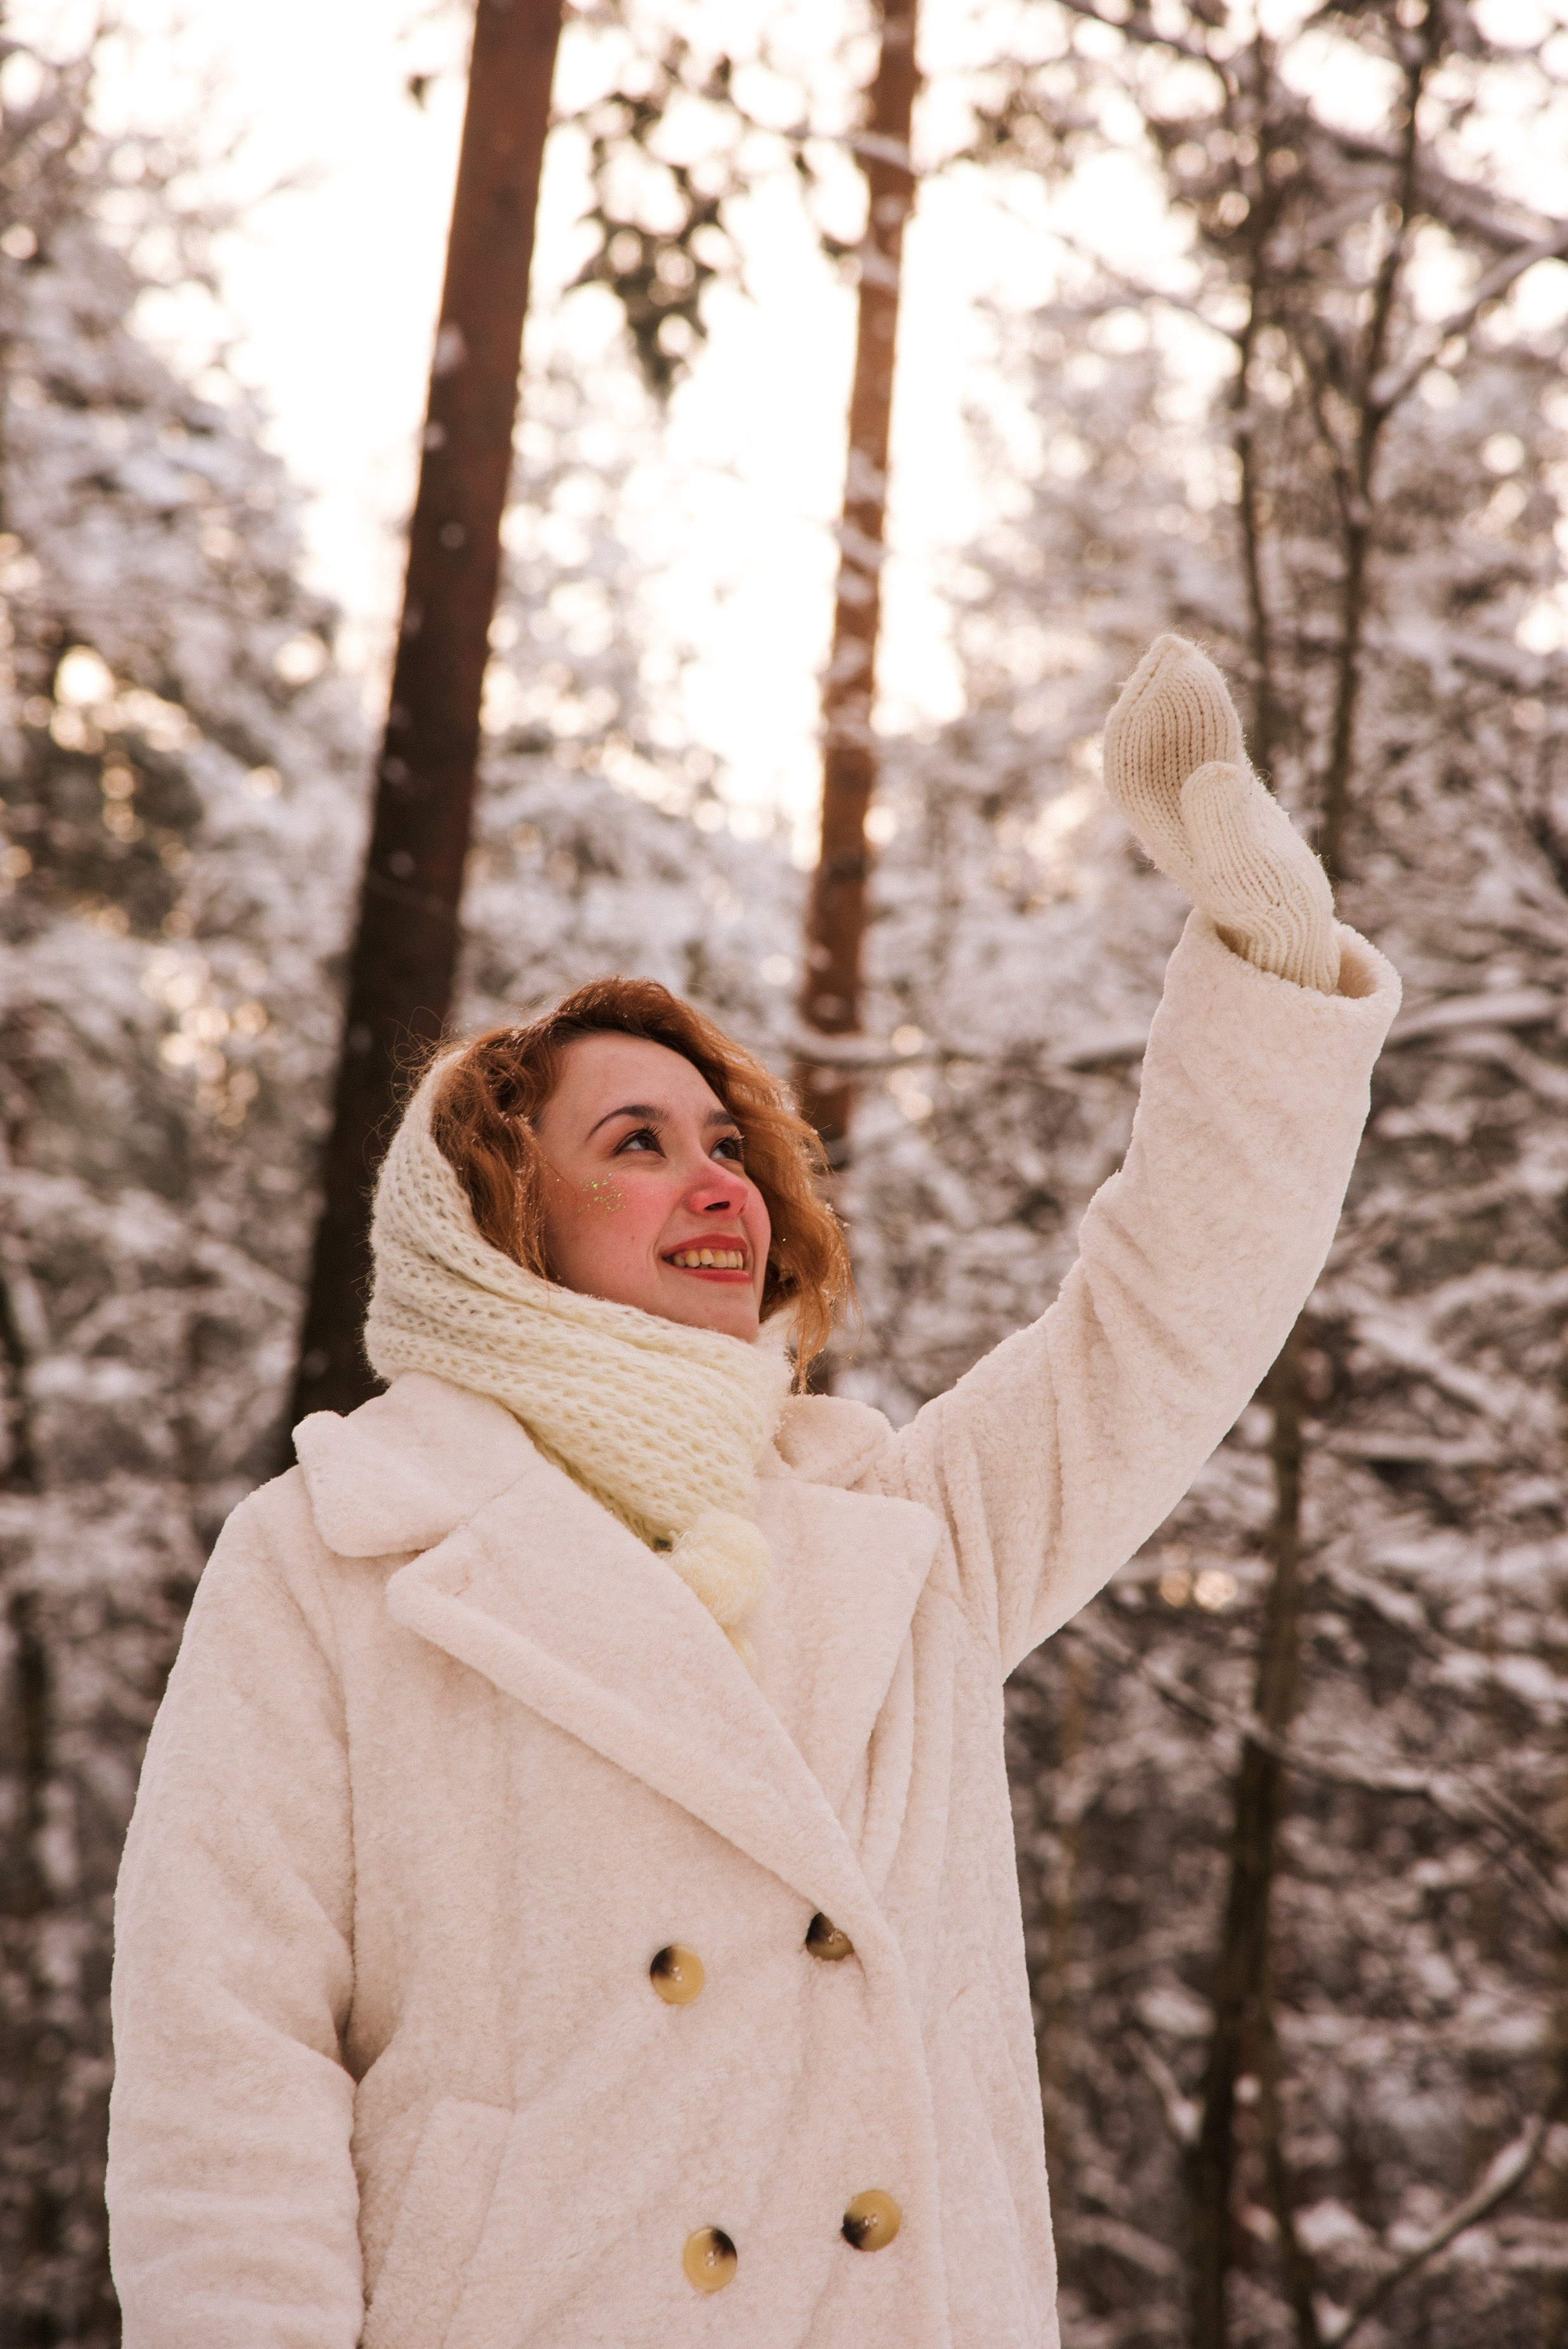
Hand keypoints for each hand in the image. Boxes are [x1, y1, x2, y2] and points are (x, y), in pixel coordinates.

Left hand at [1102, 634, 1340, 995]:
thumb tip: (1211, 772)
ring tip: (1175, 649)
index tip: (1160, 675)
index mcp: (1164, 829)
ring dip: (1172, 697)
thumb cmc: (1267, 912)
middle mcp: (1172, 813)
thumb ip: (1225, 824)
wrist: (1286, 936)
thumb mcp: (1247, 870)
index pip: (1136, 762)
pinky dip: (1201, 712)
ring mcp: (1197, 802)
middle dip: (1153, 696)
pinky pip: (1202, 745)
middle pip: (1147, 744)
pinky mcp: (1223, 796)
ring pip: (1173, 741)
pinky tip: (1199, 678)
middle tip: (1167, 646)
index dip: (1143, 716)